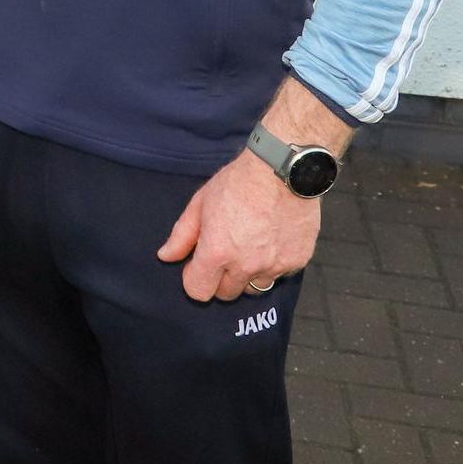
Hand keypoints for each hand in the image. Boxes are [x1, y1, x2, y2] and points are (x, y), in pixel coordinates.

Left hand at [157, 150, 322, 301]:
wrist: (282, 169)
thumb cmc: (237, 183)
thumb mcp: (200, 204)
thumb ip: (182, 235)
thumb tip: (166, 256)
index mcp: (217, 252)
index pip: (198, 291)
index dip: (195, 279)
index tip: (199, 265)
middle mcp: (245, 265)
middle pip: (226, 294)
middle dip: (221, 279)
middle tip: (226, 253)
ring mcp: (274, 266)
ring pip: (254, 288)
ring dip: (248, 275)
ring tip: (250, 247)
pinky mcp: (297, 262)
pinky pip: (279, 275)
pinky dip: (273, 265)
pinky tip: (271, 241)